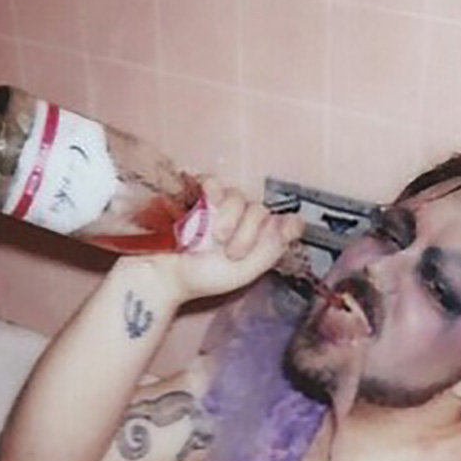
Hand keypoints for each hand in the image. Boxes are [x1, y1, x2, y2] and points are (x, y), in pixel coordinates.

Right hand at [163, 176, 304, 301]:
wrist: (165, 276)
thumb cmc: (203, 278)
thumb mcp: (246, 271)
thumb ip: (272, 248)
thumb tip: (295, 223)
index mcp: (258, 240)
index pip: (284, 221)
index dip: (286, 224)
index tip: (282, 232)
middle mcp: (243, 222)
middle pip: (260, 210)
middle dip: (249, 232)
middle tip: (232, 252)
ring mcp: (221, 209)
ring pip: (239, 197)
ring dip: (230, 217)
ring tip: (215, 238)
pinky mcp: (199, 198)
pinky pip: (213, 182)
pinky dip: (214, 190)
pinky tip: (208, 205)